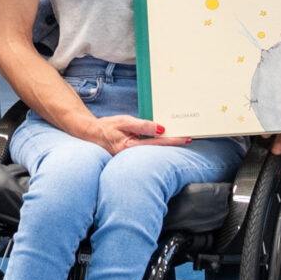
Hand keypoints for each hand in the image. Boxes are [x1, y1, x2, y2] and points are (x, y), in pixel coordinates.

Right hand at [73, 114, 188, 154]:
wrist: (91, 133)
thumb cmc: (106, 127)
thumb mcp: (124, 122)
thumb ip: (142, 125)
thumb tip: (161, 129)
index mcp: (130, 148)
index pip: (157, 144)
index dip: (172, 141)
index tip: (186, 138)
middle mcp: (132, 156)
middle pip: (158, 151)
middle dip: (172, 145)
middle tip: (189, 139)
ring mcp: (131, 157)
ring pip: (153, 151)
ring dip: (166, 145)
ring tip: (180, 140)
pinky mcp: (131, 154)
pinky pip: (147, 150)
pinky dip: (156, 145)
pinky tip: (163, 141)